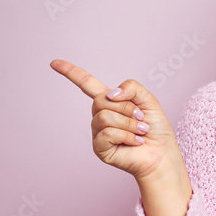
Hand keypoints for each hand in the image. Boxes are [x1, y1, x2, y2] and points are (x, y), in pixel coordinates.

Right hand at [50, 59, 184, 182]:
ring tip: (140, 132)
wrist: (162, 153)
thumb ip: (131, 87)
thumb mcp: (148, 100)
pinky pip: (107, 134)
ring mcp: (98, 132)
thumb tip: (111, 94)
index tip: (54, 63)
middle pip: (101, 100)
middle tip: (141, 119)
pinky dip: (127, 136)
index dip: (71, 73)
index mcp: (110, 102)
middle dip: (127, 108)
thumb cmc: (155, 128)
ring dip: (129, 124)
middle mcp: (100, 115)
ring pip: (105, 117)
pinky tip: (135, 142)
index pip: (86, 84)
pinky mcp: (99, 148)